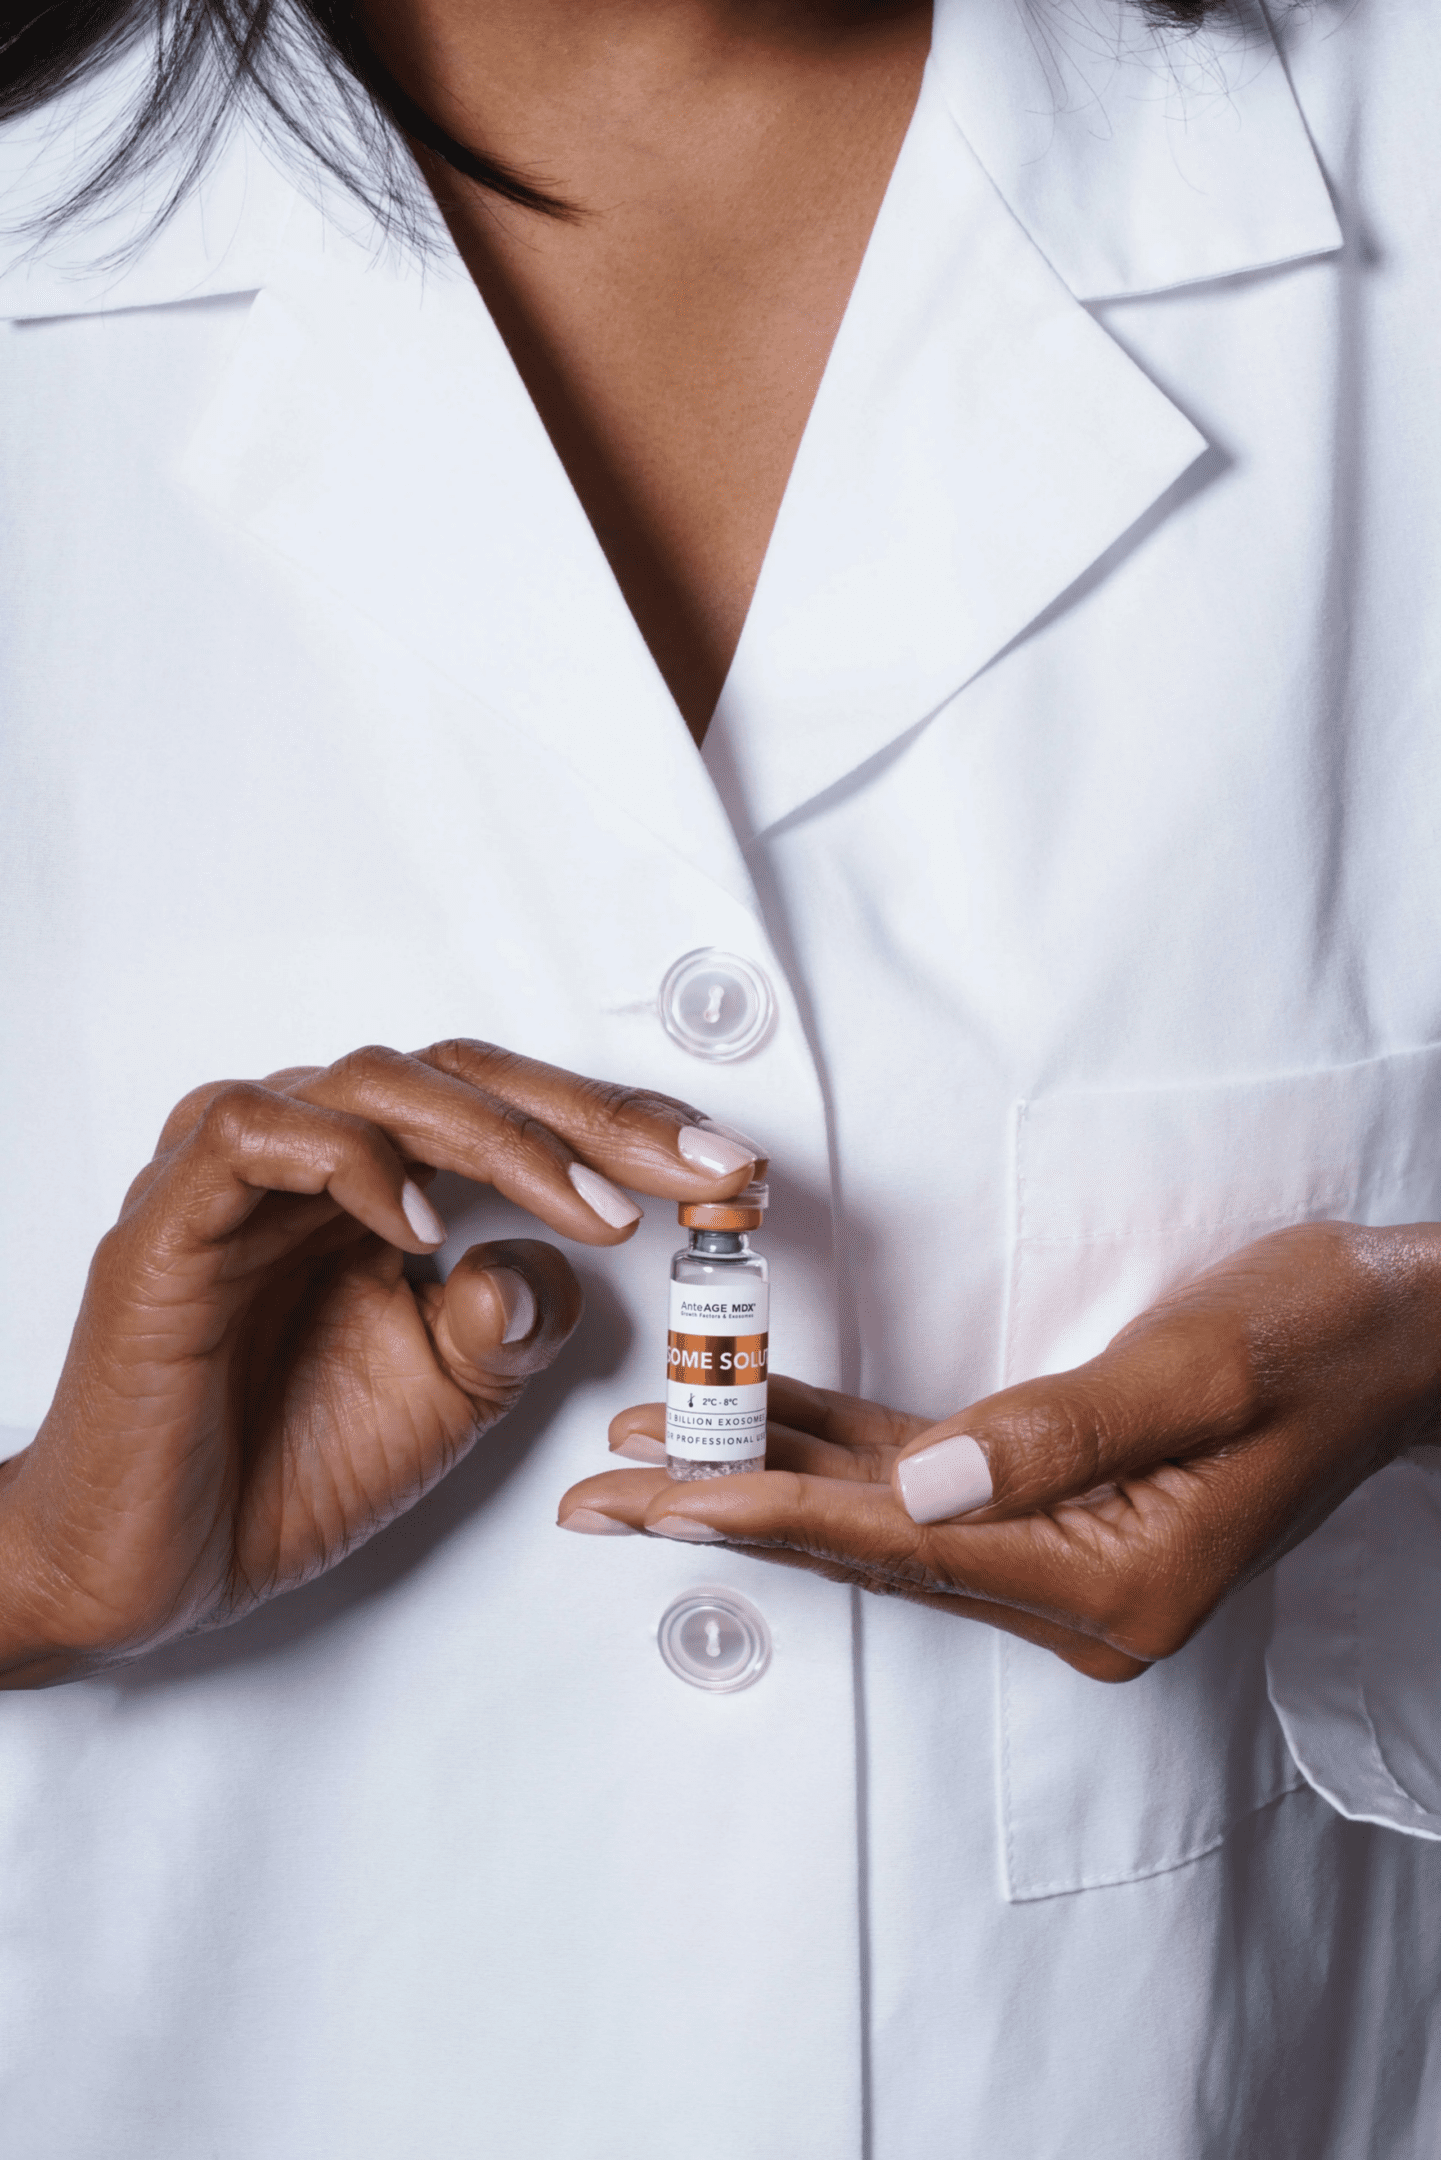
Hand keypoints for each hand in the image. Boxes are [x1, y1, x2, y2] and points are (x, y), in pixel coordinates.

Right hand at [0, 1040, 761, 1684]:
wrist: (152, 1567)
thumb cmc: (280, 1468)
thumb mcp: (448, 1396)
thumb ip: (514, 1322)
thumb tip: (561, 1259)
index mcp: (379, 1188)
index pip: (511, 1113)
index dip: (624, 1128)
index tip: (729, 1170)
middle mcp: (312, 1159)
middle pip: (465, 1078)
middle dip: (597, 1117)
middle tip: (700, 1167)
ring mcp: (237, 1178)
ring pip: (380, 1084)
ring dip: (504, 1140)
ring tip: (592, 1208)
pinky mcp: (173, 1217)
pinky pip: (261, 1138)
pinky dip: (357, 1166)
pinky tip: (427, 1227)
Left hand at [559, 1222, 1440, 1680]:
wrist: (1412, 1335)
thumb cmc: (1325, 1337)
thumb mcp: (1205, 1367)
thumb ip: (1063, 1431)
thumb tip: (919, 1483)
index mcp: (1110, 1580)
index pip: (896, 1543)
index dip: (761, 1509)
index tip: (646, 1494)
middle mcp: (1078, 1591)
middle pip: (866, 1547)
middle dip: (727, 1510)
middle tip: (596, 1493)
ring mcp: (1069, 1557)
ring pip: (881, 1520)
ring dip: (766, 1479)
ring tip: (649, 1452)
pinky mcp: (1064, 1508)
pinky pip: (925, 1486)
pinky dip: (837, 1454)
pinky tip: (770, 1418)